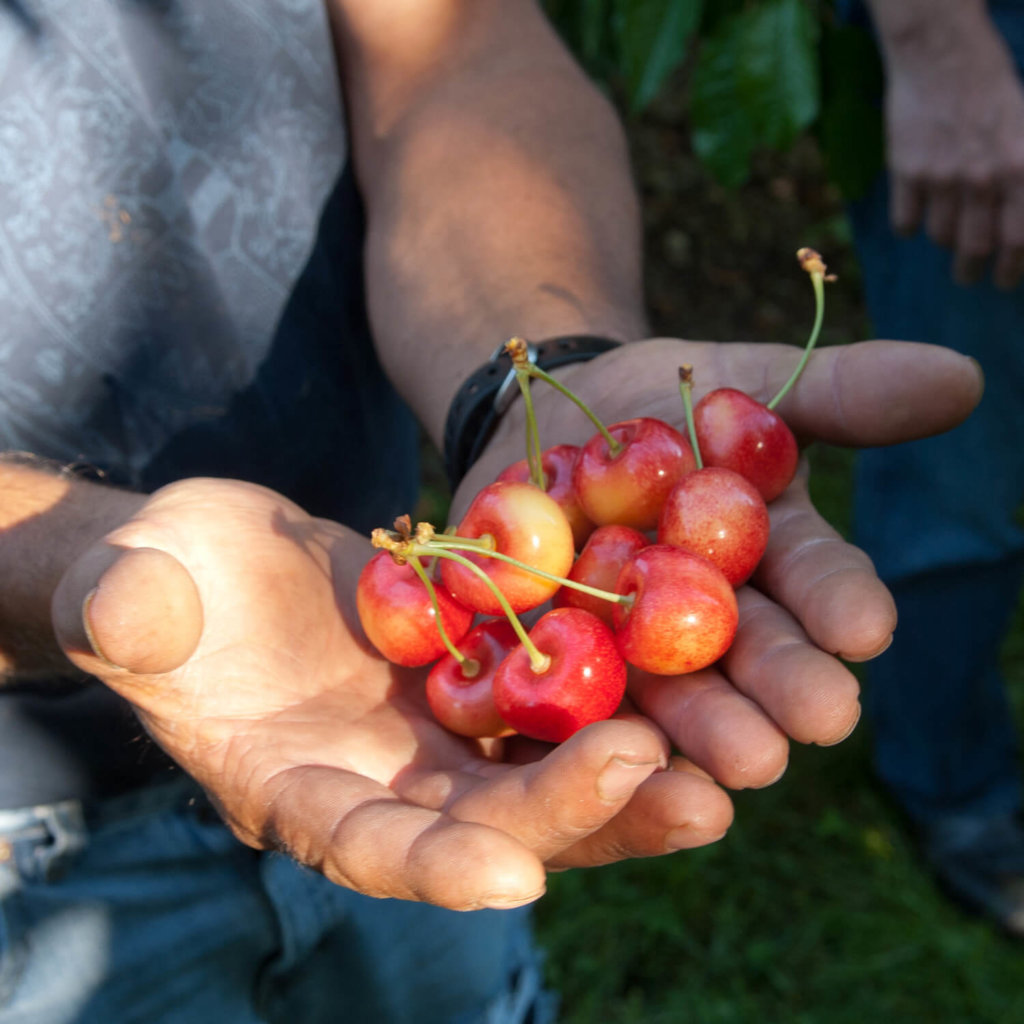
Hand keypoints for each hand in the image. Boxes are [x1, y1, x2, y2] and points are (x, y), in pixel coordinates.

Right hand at [51, 478, 732, 909]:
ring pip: (540, 771)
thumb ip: (126, 611)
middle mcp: (382, 777)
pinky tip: (688, 682)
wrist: (212, 556)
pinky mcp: (469, 668)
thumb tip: (133, 610)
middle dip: (576, 818)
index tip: (510, 876)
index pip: (363, 846)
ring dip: (630, 779)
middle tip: (679, 799)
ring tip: (722, 774)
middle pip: (488, 822)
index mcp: (293, 789)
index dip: (433, 867)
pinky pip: (549, 691)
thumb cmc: (148, 583)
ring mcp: (432, 727)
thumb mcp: (125, 590)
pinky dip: (614, 693)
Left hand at [463, 337, 982, 784]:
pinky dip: (590, 721)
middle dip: (785, 683)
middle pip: (752, 653)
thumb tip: (963, 378)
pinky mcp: (559, 653)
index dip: (840, 602)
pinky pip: (572, 692)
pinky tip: (610, 749)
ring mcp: (635, 642)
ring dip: (708, 726)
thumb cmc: (658, 403)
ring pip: (675, 691)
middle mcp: (711, 614)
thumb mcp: (742, 384)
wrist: (546, 421)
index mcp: (769, 556)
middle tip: (820, 717)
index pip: (816, 580)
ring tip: (744, 760)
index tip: (866, 629)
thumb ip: (839, 393)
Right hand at [880, 14, 1023, 288]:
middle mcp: (982, 178)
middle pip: (975, 247)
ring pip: (941, 235)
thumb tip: (1015, 219)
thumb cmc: (992, 87)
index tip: (1003, 281)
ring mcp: (941, 177)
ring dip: (945, 241)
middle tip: (969, 276)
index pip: (1018, 238)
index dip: (1010, 268)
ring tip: (947, 235)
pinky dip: (910, 226)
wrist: (942, 56)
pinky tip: (915, 216)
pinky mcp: (907, 172)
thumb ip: (1022, 176)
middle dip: (972, 270)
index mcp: (1019, 167)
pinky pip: (906, 221)